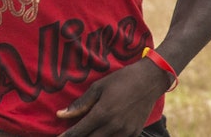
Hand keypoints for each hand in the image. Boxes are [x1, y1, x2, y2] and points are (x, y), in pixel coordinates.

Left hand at [56, 60, 171, 136]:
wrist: (150, 80)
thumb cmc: (122, 80)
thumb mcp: (98, 87)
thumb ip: (80, 104)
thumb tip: (60, 114)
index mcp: (102, 113)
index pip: (79, 132)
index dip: (67, 136)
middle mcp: (114, 126)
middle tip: (71, 135)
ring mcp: (126, 132)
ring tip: (86, 133)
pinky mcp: (135, 133)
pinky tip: (102, 133)